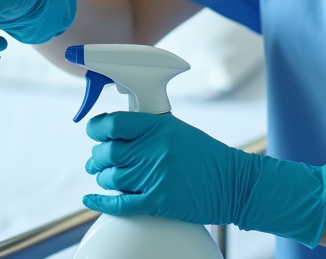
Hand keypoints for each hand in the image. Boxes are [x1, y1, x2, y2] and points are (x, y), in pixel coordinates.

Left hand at [83, 112, 325, 247]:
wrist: (235, 184)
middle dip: (98, 157)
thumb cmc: (208, 156)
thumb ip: (150, 127)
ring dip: (104, 178)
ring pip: (111, 177)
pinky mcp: (158, 201)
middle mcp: (156, 149)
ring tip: (106, 176)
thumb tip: (116, 131)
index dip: (97, 128)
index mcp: (160, 126)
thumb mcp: (179, 131)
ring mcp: (156, 176)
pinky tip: (90, 198)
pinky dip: (101, 202)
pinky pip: (121, 203)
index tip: (94, 131)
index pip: (113, 123)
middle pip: (108, 152)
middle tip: (98, 159)